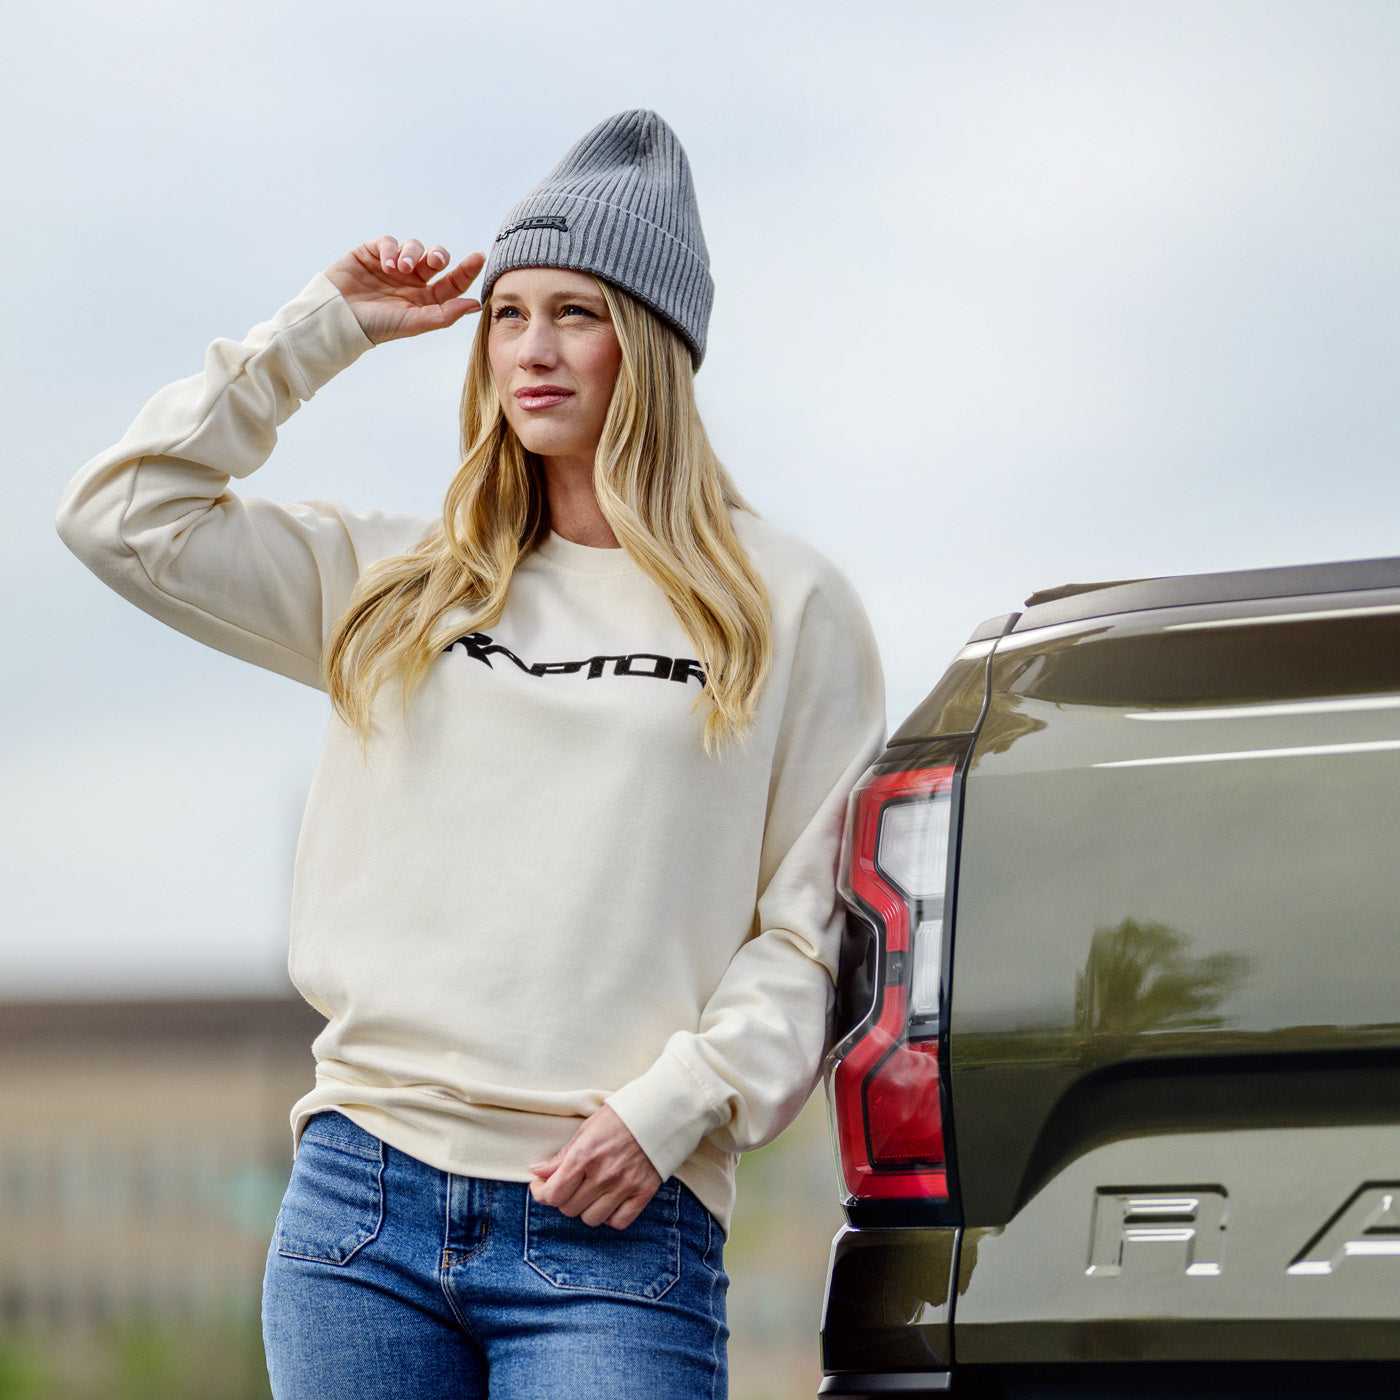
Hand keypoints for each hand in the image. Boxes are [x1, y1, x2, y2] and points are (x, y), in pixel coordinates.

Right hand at [324, 237, 484, 343]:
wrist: (336, 318)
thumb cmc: (376, 326)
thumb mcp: (413, 322)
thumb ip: (445, 314)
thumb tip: (476, 305)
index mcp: (425, 299)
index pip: (452, 282)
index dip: (467, 270)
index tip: (479, 257)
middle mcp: (411, 282)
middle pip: (436, 259)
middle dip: (439, 255)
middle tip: (435, 261)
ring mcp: (392, 266)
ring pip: (414, 247)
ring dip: (411, 254)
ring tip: (400, 268)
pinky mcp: (372, 254)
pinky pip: (389, 242)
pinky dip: (390, 249)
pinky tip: (386, 264)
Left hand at [529, 1105, 661, 1229]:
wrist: (660, 1111)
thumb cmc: (620, 1117)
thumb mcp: (586, 1129)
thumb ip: (562, 1155)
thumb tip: (538, 1172)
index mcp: (585, 1155)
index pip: (554, 1194)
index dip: (542, 1194)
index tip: (542, 1187)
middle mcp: (603, 1174)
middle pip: (569, 1208)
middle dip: (564, 1198)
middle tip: (570, 1185)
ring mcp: (624, 1186)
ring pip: (591, 1219)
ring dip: (586, 1209)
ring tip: (591, 1192)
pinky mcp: (643, 1193)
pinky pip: (618, 1222)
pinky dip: (610, 1216)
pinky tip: (609, 1201)